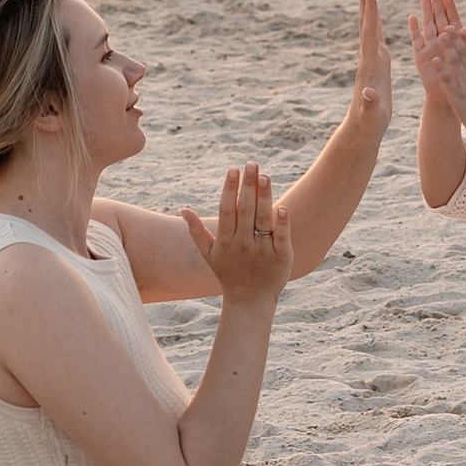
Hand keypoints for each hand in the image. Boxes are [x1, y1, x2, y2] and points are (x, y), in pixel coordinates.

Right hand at [180, 161, 292, 308]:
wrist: (250, 301)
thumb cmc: (228, 274)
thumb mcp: (209, 254)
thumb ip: (196, 231)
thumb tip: (183, 210)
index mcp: (225, 241)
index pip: (227, 210)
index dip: (230, 189)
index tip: (233, 170)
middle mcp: (243, 244)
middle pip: (245, 210)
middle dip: (248, 186)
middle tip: (252, 164)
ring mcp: (262, 250)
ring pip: (263, 220)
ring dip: (264, 197)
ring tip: (265, 176)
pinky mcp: (280, 257)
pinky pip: (281, 237)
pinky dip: (281, 223)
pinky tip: (282, 207)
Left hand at [346, 0, 392, 128]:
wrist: (362, 130)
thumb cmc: (369, 123)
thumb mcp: (372, 115)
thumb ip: (370, 104)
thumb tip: (367, 93)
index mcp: (370, 65)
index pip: (370, 34)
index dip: (371, 13)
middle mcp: (368, 58)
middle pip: (367, 23)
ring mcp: (372, 59)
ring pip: (371, 27)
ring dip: (370, 6)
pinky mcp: (377, 64)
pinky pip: (377, 36)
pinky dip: (377, 21)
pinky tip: (377, 14)